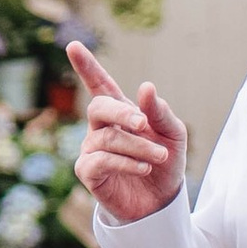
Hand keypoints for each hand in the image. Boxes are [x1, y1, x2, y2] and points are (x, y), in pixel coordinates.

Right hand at [66, 41, 186, 222]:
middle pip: (99, 107)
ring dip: (138, 146)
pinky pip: (101, 160)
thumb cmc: (165, 163)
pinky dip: (125, 162)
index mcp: (120, 112)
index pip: (100, 84)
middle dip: (121, 112)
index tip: (72, 45)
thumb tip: (145, 87)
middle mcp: (100, 128)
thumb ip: (160, 111)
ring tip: (159, 156)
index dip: (87, 66)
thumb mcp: (173, 133)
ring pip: (108, 138)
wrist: (162, 202)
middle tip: (143, 123)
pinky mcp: (88, 173)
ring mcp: (91, 149)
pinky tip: (143, 167)